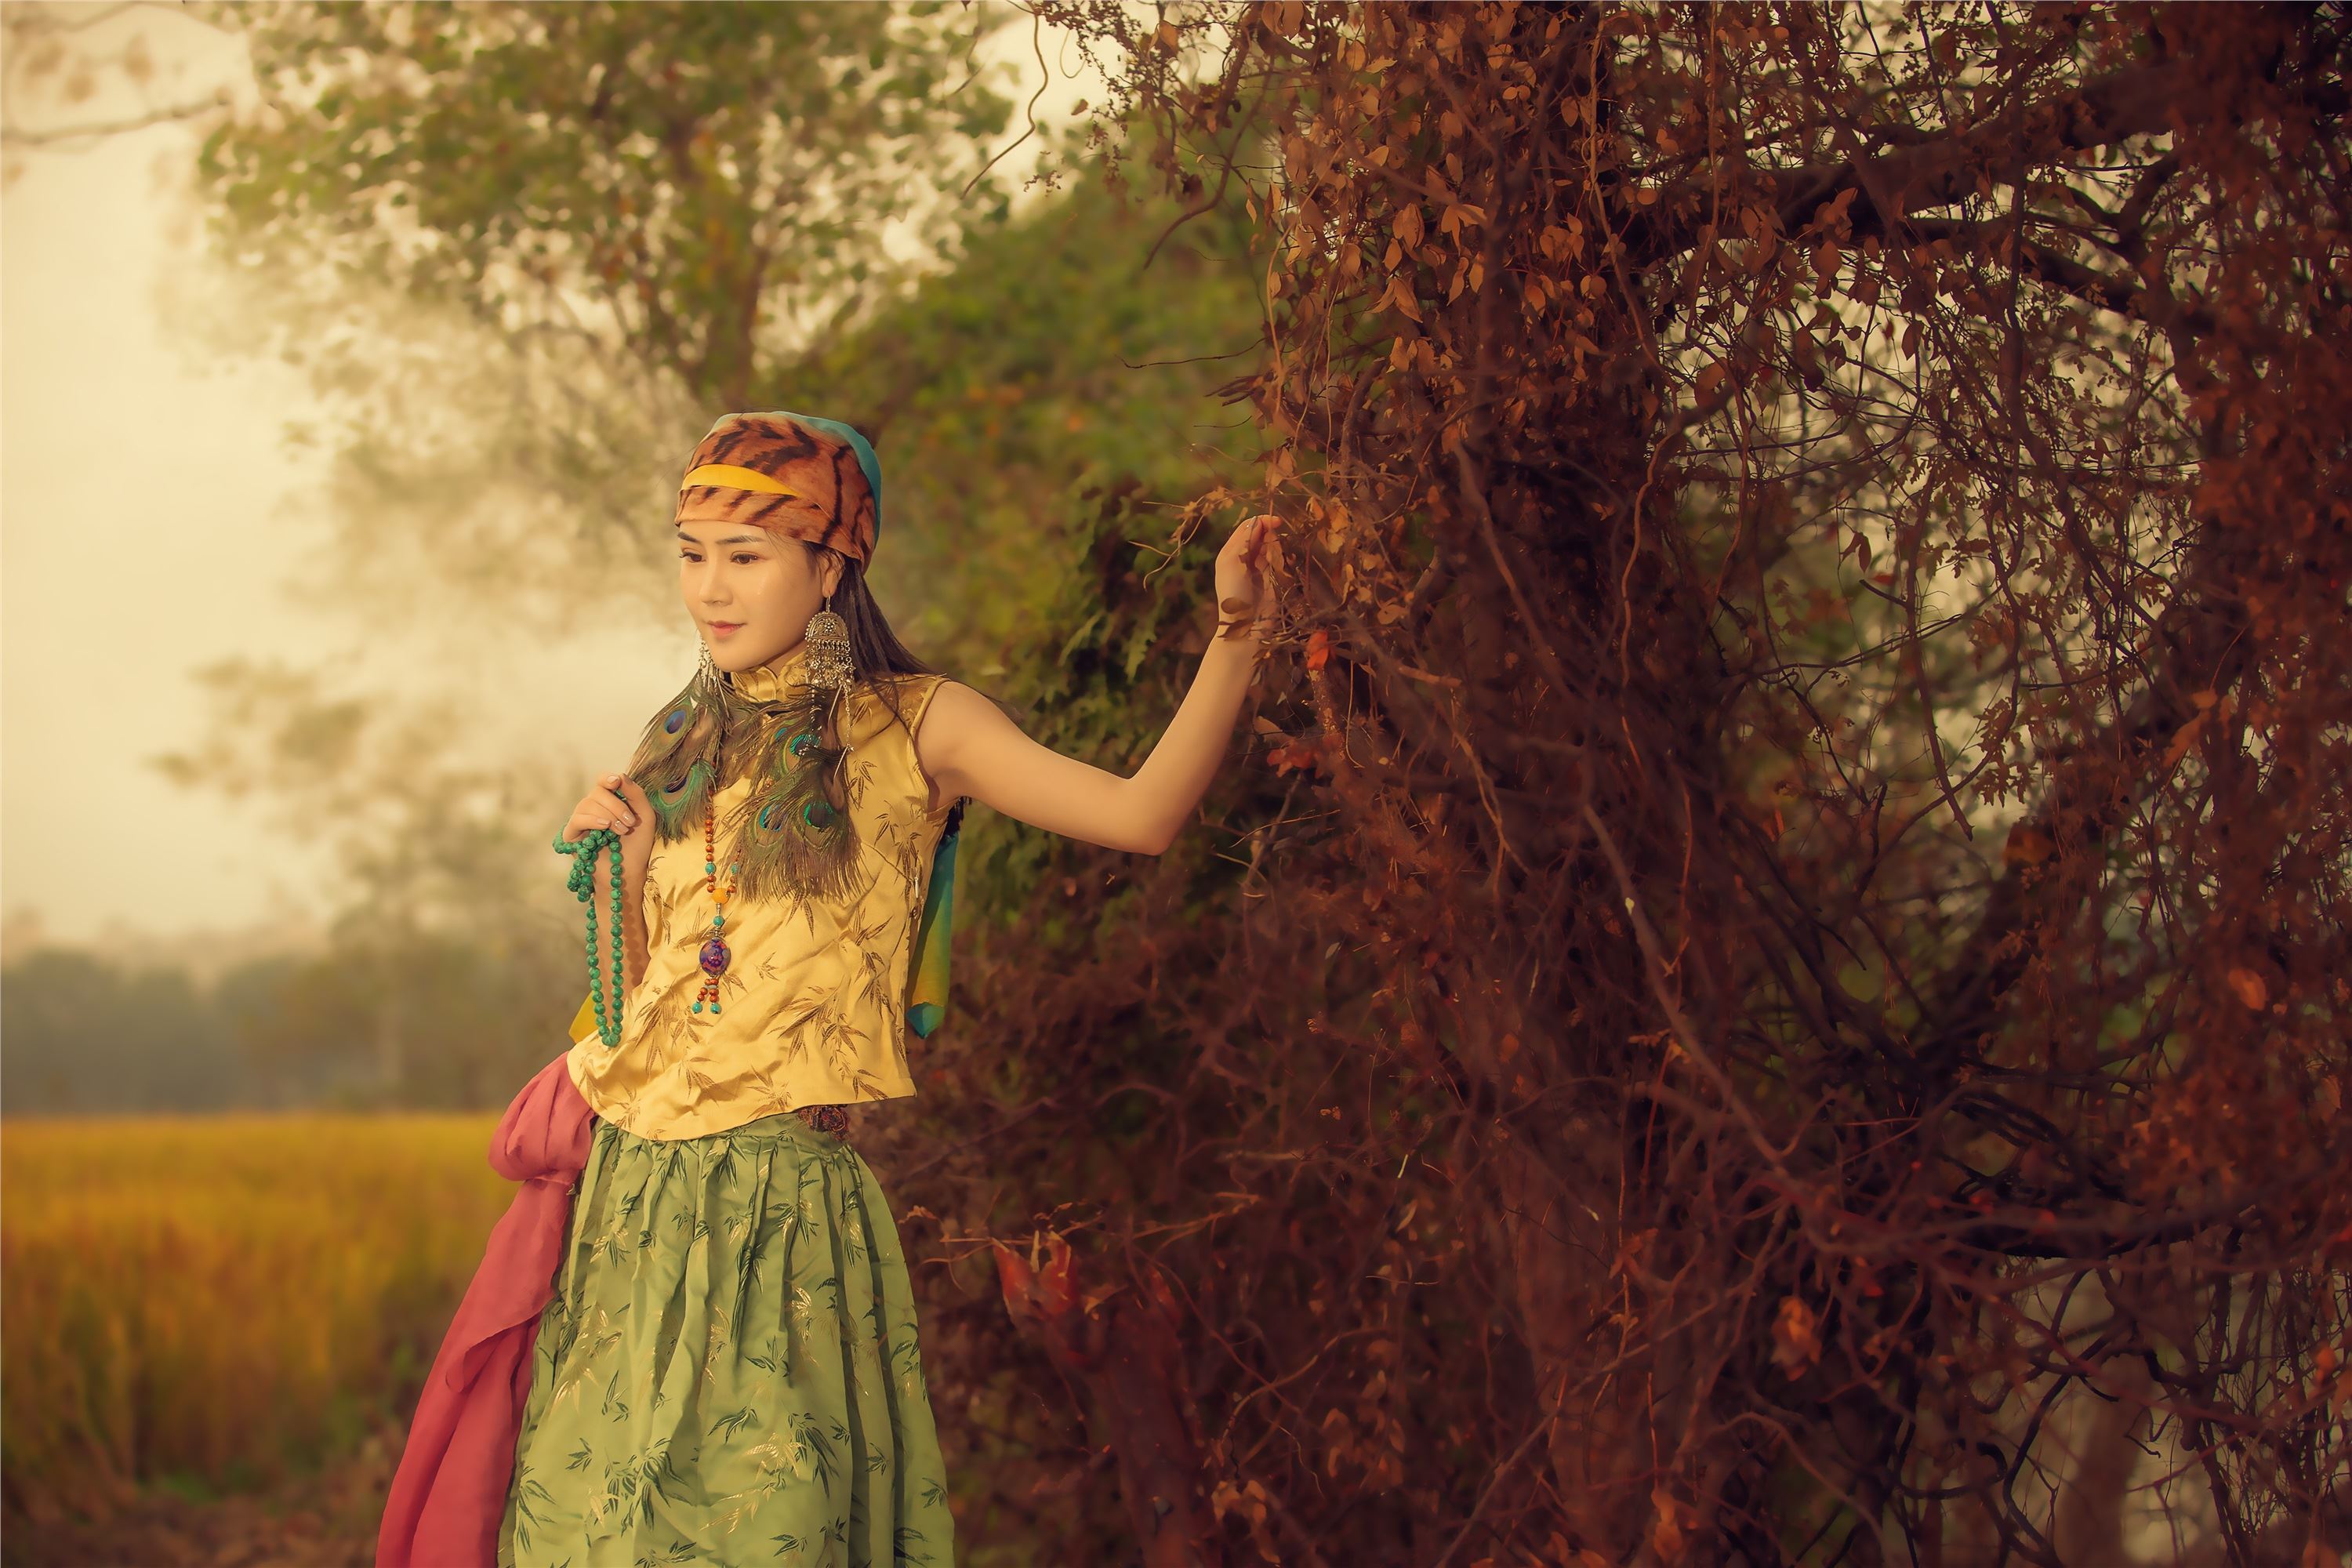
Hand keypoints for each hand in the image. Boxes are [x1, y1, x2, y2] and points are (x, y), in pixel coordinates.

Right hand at [563, 772, 656, 884]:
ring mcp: (581, 820)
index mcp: (609, 801)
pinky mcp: (571, 834)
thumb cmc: (637, 845)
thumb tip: (620, 775)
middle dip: (616, 806)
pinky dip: (592, 820)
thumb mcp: (645, 817)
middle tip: (629, 823)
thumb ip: (636, 795)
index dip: (607, 779)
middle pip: (597, 792)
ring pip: (587, 803)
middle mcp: (593, 807)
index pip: (602, 781)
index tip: (615, 782)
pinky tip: (604, 827)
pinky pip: (577, 819)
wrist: (629, 872)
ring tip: (621, 831)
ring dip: (608, 816)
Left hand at [1214, 513, 1281, 640]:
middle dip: (1271, 535)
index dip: (1262, 522)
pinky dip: (1283, 559)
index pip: (1248, 528)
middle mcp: (1245, 558)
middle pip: (1262, 536)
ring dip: (1277, 549)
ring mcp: (1260, 569)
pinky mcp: (1273, 579)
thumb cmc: (1233, 593)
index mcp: (1232, 552)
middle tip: (1276, 543)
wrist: (1245, 625)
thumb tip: (1259, 522)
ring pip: (1273, 548)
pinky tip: (1283, 566)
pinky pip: (1281, 562)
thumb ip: (1244, 540)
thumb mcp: (1232, 563)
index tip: (1277, 522)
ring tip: (1274, 561)